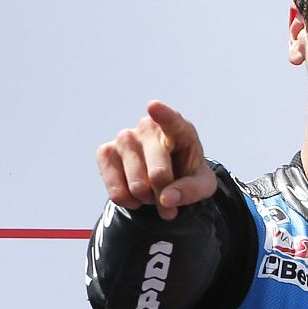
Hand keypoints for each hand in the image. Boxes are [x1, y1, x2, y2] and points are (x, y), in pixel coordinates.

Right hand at [96, 100, 216, 220]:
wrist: (164, 179)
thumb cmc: (187, 174)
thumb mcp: (202, 185)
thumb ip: (190, 191)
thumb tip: (167, 199)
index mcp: (179, 129)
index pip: (172, 120)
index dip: (163, 115)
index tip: (154, 107)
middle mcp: (149, 127)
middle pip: (158, 174)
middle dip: (165, 195)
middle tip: (169, 200)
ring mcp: (124, 137)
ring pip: (137, 187)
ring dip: (148, 199)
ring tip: (153, 190)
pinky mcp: (105, 152)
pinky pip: (117, 193)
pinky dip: (129, 202)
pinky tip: (135, 193)